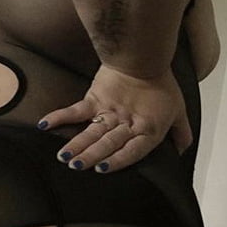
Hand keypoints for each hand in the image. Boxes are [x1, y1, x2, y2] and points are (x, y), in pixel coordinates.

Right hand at [37, 65, 191, 172]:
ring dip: (76, 145)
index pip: (131, 151)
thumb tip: (182, 151)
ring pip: (91, 132)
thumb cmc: (161, 85)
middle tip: (76, 166)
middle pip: (107, 143)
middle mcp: (126, 123)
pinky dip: (60, 117)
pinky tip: (45, 125)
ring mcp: (109, 111)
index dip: (117, 161)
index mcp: (147, 129)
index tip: (102, 170)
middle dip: (91, 156)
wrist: (144, 56)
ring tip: (63, 157)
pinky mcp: (95, 98)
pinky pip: (76, 111)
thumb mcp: (178, 111)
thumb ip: (181, 133)